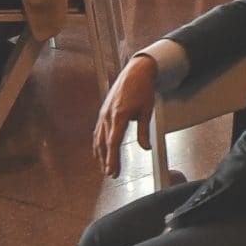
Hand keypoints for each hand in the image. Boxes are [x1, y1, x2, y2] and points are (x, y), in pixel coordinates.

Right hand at [92, 52, 158, 176]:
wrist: (136, 72)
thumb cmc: (143, 89)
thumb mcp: (147, 111)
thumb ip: (144, 131)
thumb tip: (146, 148)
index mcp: (120, 115)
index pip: (113, 142)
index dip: (112, 158)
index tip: (112, 171)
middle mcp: (109, 115)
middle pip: (104, 143)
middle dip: (106, 160)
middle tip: (111, 174)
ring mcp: (104, 113)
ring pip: (98, 138)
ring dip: (100, 154)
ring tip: (104, 167)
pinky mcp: (103, 111)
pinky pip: (98, 131)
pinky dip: (98, 143)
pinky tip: (99, 151)